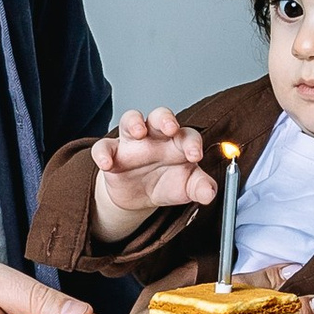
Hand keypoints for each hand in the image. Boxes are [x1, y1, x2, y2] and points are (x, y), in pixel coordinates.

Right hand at [87, 110, 215, 243]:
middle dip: (165, 119)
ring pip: (130, 119)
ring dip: (134, 122)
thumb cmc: (166, 183)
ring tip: (138, 132)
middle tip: (170, 127)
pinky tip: (106, 164)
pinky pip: (104, 146)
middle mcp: (155, 136)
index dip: (192, 143)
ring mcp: (132, 142)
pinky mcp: (112, 152)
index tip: (196, 156)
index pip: (187, 134)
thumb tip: (210, 193)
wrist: (139, 197)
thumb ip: (199, 188)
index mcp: (178, 142)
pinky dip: (103, 153)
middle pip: (160, 116)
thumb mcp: (185, 188)